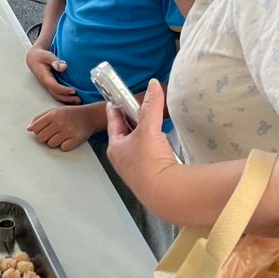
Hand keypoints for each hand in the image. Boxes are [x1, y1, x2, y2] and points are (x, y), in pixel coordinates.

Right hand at [26, 46, 80, 103]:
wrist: (34, 59)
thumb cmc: (41, 56)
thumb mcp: (47, 56)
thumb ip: (55, 61)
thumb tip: (64, 67)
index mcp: (44, 77)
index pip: (54, 86)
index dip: (63, 90)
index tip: (74, 91)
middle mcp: (46, 84)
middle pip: (56, 94)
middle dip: (67, 98)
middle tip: (79, 99)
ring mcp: (49, 86)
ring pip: (57, 96)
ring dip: (67, 100)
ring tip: (79, 101)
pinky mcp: (52, 86)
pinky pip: (59, 94)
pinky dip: (66, 98)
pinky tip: (74, 99)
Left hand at [27, 103, 99, 151]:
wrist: (90, 116)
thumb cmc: (70, 113)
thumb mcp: (54, 111)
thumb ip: (40, 118)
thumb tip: (28, 129)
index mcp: (53, 114)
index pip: (36, 128)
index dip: (38, 131)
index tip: (44, 130)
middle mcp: (60, 122)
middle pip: (41, 138)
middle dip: (45, 138)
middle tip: (52, 134)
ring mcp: (68, 131)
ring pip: (51, 144)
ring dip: (55, 142)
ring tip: (61, 135)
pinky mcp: (76, 139)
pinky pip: (63, 148)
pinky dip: (65, 145)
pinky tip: (68, 139)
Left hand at [106, 80, 178, 199]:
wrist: (165, 192)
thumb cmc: (149, 161)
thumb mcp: (148, 128)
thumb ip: (151, 105)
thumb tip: (153, 85)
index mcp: (116, 147)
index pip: (113, 122)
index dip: (116, 108)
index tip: (116, 99)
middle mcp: (122, 159)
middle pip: (125, 134)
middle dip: (132, 121)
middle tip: (139, 108)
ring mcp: (135, 169)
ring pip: (137, 145)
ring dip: (144, 135)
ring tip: (153, 124)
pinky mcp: (149, 176)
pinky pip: (148, 156)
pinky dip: (153, 147)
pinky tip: (162, 145)